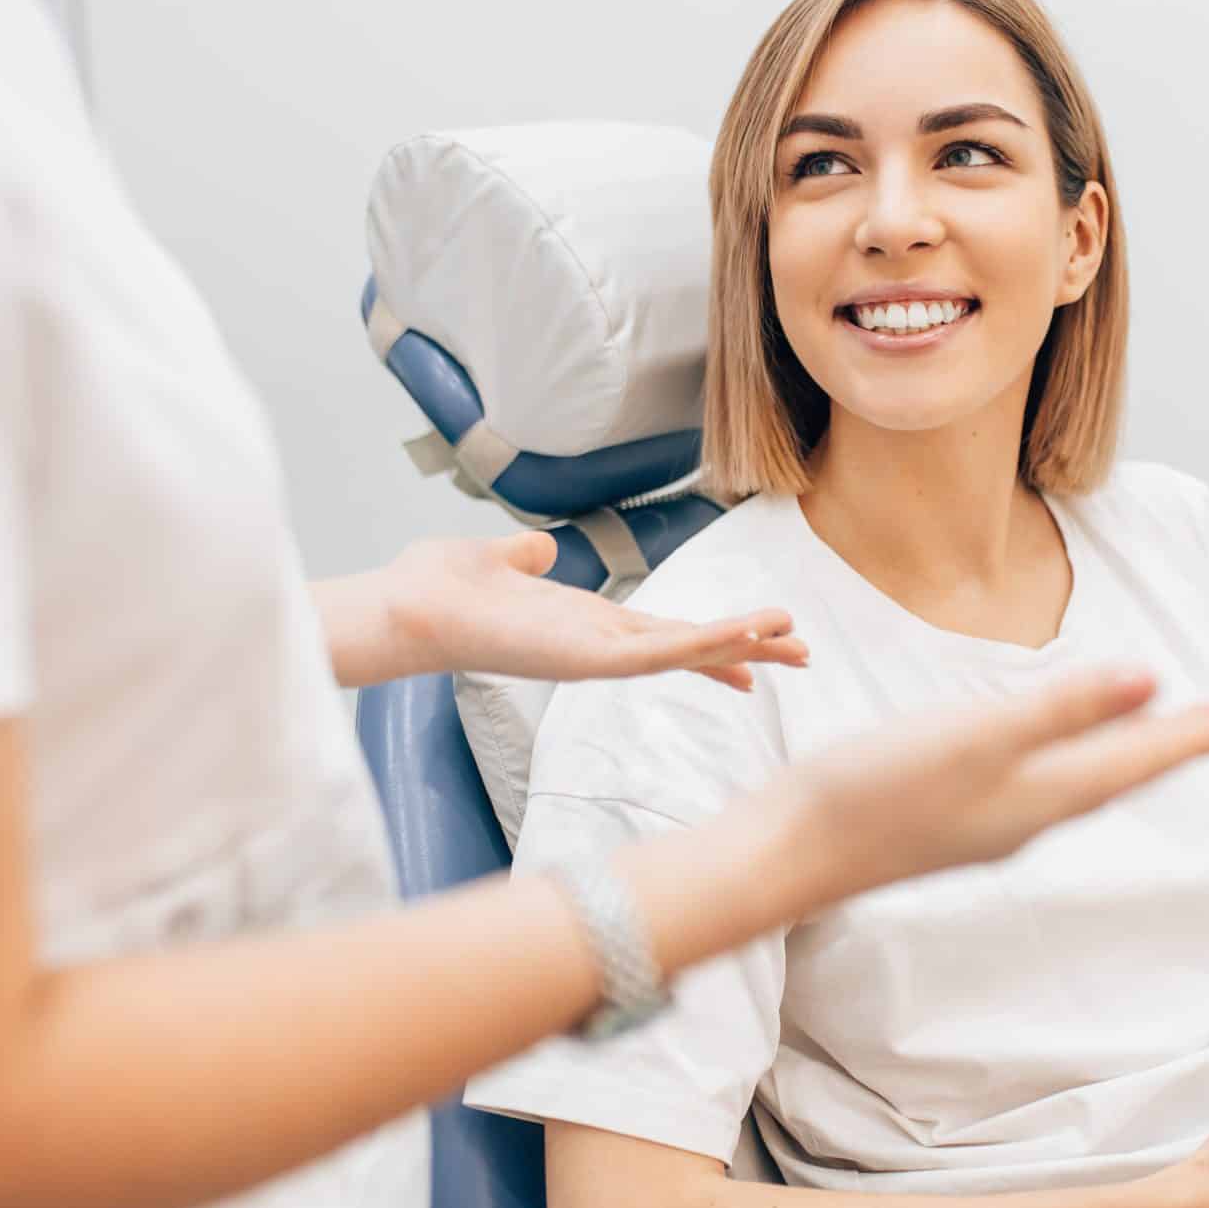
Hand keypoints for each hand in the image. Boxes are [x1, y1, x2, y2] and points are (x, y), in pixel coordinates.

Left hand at [324, 532, 809, 689]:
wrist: (405, 606)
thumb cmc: (439, 588)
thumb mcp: (496, 560)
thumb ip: (524, 555)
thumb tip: (538, 547)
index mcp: (583, 623)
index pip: (662, 633)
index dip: (712, 637)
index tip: (757, 644)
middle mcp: (596, 646)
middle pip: (688, 647)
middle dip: (746, 648)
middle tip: (803, 653)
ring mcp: (594, 657)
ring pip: (683, 652)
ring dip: (739, 645)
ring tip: (793, 641)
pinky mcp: (585, 660)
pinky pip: (657, 655)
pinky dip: (702, 647)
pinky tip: (741, 639)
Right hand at [788, 666, 1208, 904]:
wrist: (793, 852)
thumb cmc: (877, 791)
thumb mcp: (978, 736)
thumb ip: (1063, 709)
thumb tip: (1149, 680)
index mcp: (1042, 797)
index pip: (1134, 763)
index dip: (1187, 739)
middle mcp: (1025, 819)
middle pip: (1115, 778)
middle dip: (1164, 749)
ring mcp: (987, 825)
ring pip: (1076, 786)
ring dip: (1118, 759)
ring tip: (1147, 737)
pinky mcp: (950, 819)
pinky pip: (1035, 789)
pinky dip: (1065, 764)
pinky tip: (1048, 757)